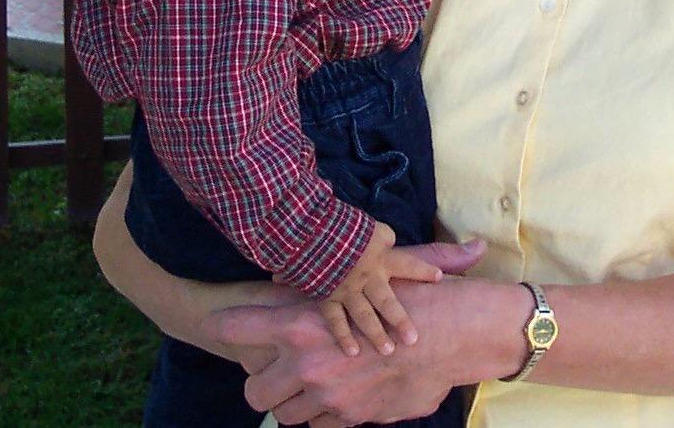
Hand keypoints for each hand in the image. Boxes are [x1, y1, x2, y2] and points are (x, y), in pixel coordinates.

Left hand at [207, 242, 529, 425]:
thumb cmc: (414, 295)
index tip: (216, 324)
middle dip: (263, 386)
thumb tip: (305, 263)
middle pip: (254, 392)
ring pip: (286, 416)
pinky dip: (327, 415)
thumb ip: (342, 271)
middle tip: (278, 374)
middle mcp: (308, 364)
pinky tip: (342, 396)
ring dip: (295, 404)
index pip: (238, 327)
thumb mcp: (371, 271)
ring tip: (312, 387)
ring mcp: (330, 397)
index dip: (222, 326)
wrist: (457, 333)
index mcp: (303, 323)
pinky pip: (322, 426)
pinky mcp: (354, 417)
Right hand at [319, 221, 443, 356]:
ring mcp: (346, 289)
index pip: (410, 264)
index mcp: (383, 256)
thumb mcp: (379, 230)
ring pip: (364, 315)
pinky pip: (335, 320)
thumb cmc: (346, 229)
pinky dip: (343, 336)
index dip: (425, 270)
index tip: (440, 279)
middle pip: (387, 301)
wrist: (307, 231)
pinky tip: (353, 352)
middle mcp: (368, 275)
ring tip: (388, 351)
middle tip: (413, 340)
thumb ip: (400, 241)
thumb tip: (451, 246)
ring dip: (376, 334)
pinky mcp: (326, 297)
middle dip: (400, 320)